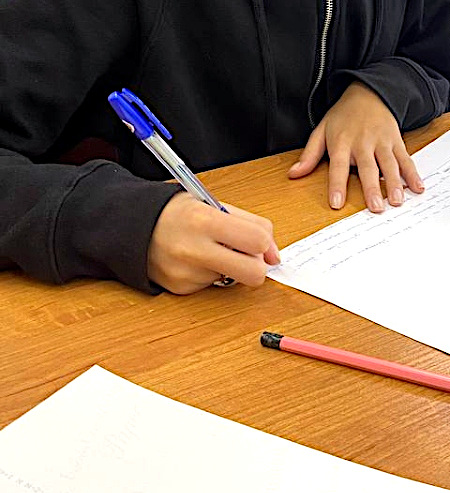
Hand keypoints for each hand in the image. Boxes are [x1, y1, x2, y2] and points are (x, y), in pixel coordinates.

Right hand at [148, 193, 279, 294]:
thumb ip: (250, 224)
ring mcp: (187, 273)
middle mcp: (194, 249)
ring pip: (233, 279)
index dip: (265, 244)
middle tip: (246, 256)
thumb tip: (273, 255)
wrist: (132, 227)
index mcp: (205, 220)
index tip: (260, 244)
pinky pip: (213, 285)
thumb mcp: (213, 204)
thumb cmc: (178, 213)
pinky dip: (210, 273)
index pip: (257, 241)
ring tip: (207, 249)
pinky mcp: (181, 288)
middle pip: (253, 273)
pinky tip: (194, 260)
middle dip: (257, 267)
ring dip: (229, 266)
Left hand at [288, 82, 423, 212]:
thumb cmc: (343, 115)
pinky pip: (405, 159)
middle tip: (376, 208)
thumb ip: (310, 154)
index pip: (338, 166)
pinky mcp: (396, 141)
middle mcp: (363, 142)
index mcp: (342, 142)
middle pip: (367, 168)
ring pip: (389, 164)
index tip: (337, 203)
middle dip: (372, 188)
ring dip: (395, 183)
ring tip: (398, 201)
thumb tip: (293, 174)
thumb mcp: (321, 130)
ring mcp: (382, 142)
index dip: (337, 185)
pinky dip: (413, 174)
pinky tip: (418, 187)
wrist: (369, 92)